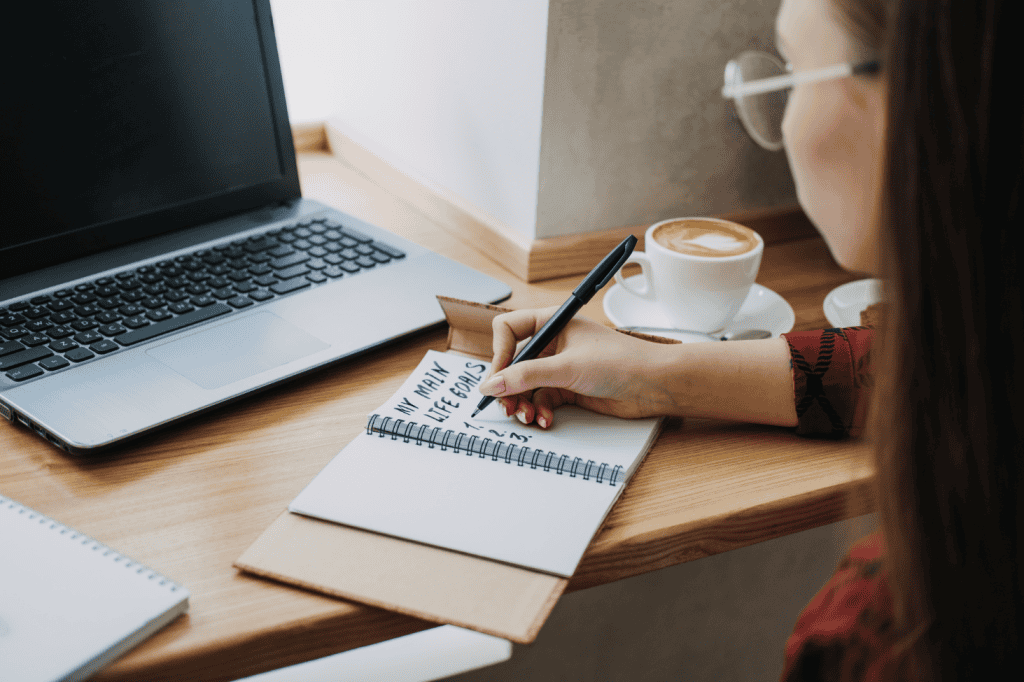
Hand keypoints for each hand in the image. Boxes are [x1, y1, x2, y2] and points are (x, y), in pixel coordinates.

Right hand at [478, 307, 677, 427]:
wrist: (655, 385)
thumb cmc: (621, 361)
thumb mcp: (566, 367)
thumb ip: (525, 376)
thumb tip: (491, 385)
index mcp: (552, 323)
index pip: (508, 330)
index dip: (499, 354)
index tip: (499, 377)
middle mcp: (553, 343)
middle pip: (513, 363)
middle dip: (508, 386)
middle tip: (507, 406)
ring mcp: (560, 367)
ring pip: (525, 385)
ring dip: (522, 403)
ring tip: (526, 416)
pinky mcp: (568, 388)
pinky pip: (541, 400)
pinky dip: (539, 411)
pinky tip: (546, 420)